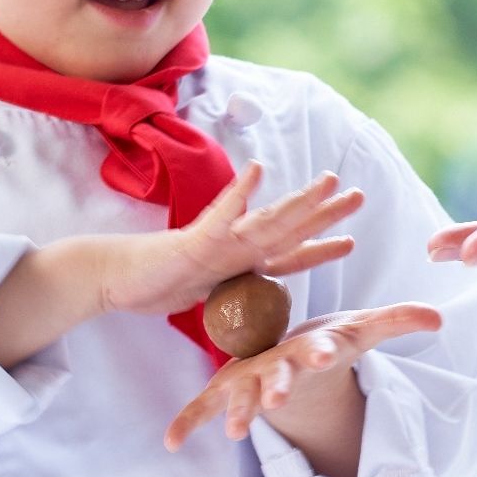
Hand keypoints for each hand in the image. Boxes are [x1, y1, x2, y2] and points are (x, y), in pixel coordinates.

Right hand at [101, 165, 361, 318]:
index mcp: (239, 264)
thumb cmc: (156, 284)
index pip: (287, 256)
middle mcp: (235, 249)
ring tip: (329, 181)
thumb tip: (247, 306)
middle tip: (359, 194)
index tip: (350, 242)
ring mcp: (218, 242)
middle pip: (289, 230)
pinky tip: (256, 170)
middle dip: (325, 214)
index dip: (320, 250)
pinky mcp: (194, 242)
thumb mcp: (203, 297)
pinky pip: (221, 216)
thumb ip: (229, 296)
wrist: (116, 278)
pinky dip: (239, 195)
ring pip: (268, 220)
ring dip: (301, 202)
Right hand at [163, 303, 446, 476]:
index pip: (314, 348)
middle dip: (275, 385)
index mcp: (307, 346)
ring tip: (236, 432)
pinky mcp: (229, 392)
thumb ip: (396, 323)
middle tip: (276, 399)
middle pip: (274, 374)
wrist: (293, 347)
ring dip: (238, 411)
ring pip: (240, 394)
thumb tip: (440, 317)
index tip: (324, 352)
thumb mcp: (362, 333)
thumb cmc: (328, 341)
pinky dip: (186, 422)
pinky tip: (170, 443)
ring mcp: (249, 377)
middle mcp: (274, 360)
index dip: (318, 351)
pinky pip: (203, 407)